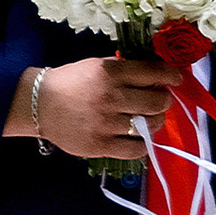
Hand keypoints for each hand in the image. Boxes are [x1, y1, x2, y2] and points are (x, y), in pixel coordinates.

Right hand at [8, 51, 175, 160]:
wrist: (40, 104)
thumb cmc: (70, 82)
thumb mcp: (96, 65)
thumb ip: (124, 69)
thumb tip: (154, 75)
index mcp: (110, 72)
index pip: (153, 73)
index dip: (170, 76)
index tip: (175, 80)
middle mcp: (111, 97)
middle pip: (157, 102)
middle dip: (164, 101)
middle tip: (160, 101)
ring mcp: (106, 123)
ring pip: (149, 126)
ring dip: (155, 122)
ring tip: (149, 119)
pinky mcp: (100, 145)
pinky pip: (135, 149)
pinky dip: (143, 144)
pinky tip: (139, 137)